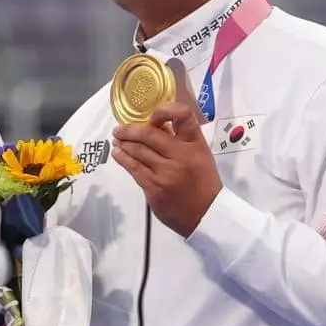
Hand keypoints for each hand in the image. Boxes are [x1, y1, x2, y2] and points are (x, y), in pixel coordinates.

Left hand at [112, 102, 221, 236]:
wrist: (208, 215)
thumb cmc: (203, 183)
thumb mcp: (200, 155)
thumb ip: (181, 140)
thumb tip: (156, 125)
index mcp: (195, 144)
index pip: (183, 115)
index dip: (164, 110)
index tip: (152, 116)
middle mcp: (181, 155)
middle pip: (149, 134)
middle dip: (130, 129)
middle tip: (120, 129)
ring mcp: (166, 172)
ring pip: (138, 151)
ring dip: (123, 143)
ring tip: (117, 139)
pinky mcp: (155, 188)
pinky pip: (134, 168)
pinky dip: (123, 158)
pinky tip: (118, 154)